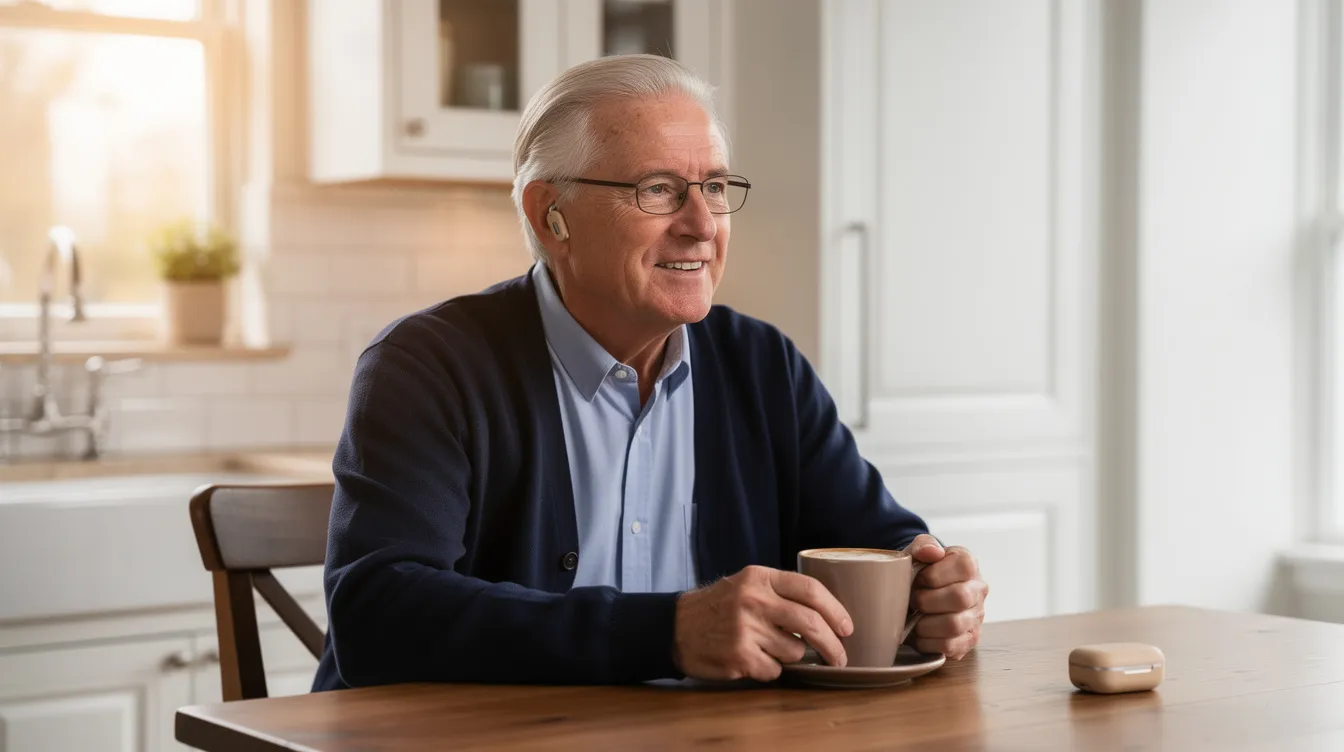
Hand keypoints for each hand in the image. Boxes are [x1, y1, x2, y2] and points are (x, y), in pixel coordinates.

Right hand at [672, 565, 853, 680]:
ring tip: (770, 649)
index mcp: (759, 578)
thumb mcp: (745, 585)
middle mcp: (754, 600)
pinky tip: (753, 659)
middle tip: (840, 656)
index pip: (810, 589)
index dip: (836, 609)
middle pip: (811, 623)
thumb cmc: (716, 607)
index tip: (847, 627)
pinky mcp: (739, 656)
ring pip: (795, 651)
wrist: (674, 627)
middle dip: (833, 644)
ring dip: (791, 656)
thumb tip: (825, 614)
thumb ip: (779, 592)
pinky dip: (770, 668)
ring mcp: (746, 629)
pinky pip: (774, 669)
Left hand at [904, 534, 988, 659]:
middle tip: (912, 600)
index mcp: (968, 564)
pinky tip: (920, 634)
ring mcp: (976, 617)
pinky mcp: (968, 640)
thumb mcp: (917, 551)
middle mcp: (978, 590)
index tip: (918, 579)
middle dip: (926, 601)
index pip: (963, 567)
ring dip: (925, 624)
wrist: (918, 592)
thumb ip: (923, 545)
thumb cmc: (919, 571)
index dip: (934, 575)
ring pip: (954, 625)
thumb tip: (932, 552)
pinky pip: (950, 646)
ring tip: (914, 618)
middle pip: (960, 598)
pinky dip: (928, 642)